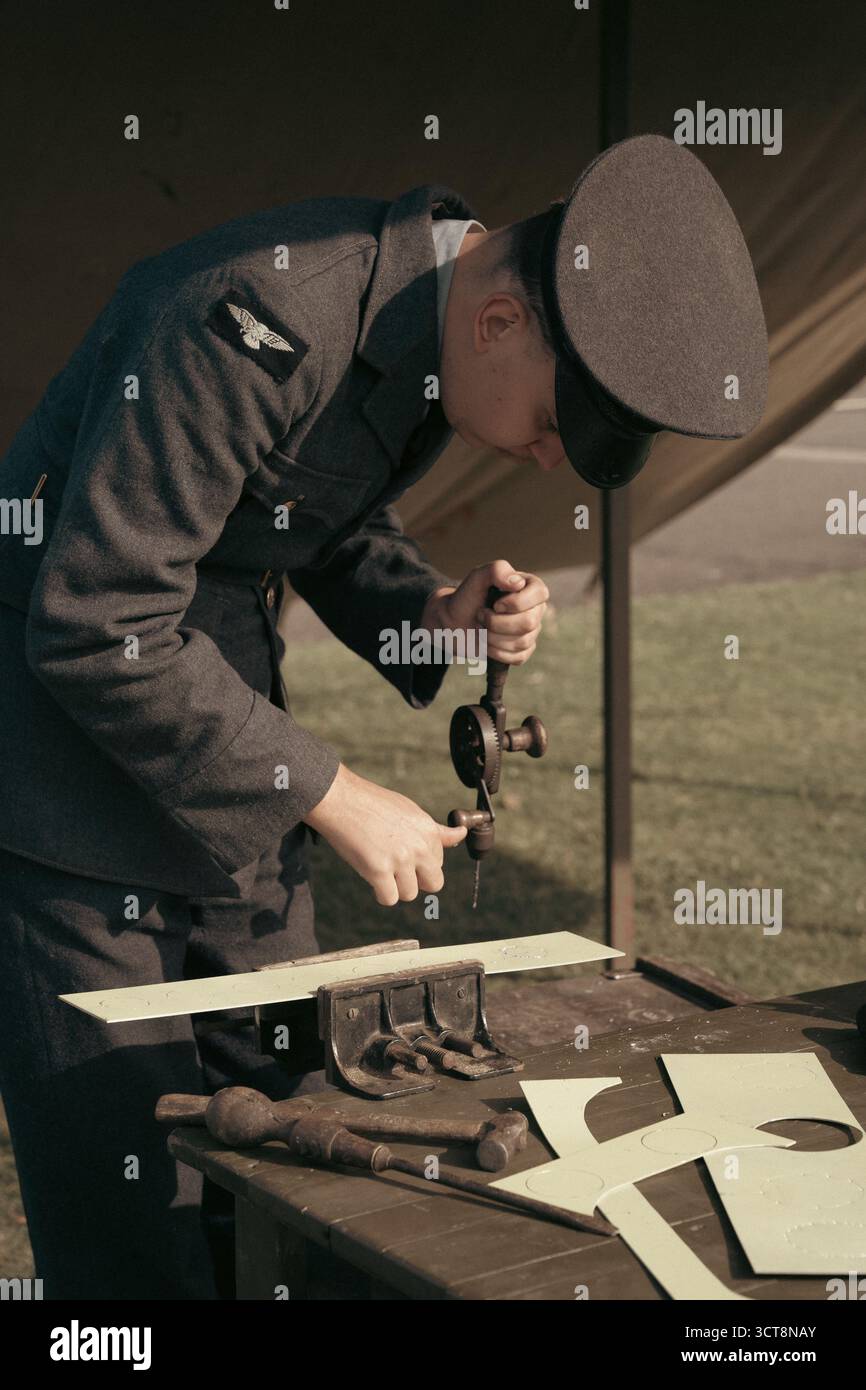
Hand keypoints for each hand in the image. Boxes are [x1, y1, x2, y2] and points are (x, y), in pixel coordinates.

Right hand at [305, 763, 466, 905]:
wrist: (340, 799)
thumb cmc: (372, 804)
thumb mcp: (410, 811)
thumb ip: (435, 830)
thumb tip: (461, 834)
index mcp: (428, 831)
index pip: (438, 863)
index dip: (420, 862)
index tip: (402, 851)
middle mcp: (419, 846)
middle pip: (434, 883)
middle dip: (417, 881)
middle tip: (396, 868)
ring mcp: (400, 860)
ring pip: (409, 893)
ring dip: (395, 886)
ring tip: (379, 866)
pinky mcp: (379, 870)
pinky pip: (389, 898)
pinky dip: (381, 894)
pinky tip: (372, 878)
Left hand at [422, 559, 548, 665]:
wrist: (453, 622)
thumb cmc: (467, 597)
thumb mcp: (477, 577)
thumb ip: (497, 570)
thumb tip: (518, 583)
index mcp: (531, 587)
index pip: (540, 594)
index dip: (516, 603)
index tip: (495, 604)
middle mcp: (536, 609)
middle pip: (529, 622)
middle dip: (496, 622)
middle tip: (481, 616)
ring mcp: (531, 631)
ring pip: (521, 642)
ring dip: (492, 637)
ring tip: (482, 628)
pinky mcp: (523, 650)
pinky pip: (518, 657)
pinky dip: (496, 652)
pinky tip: (486, 642)